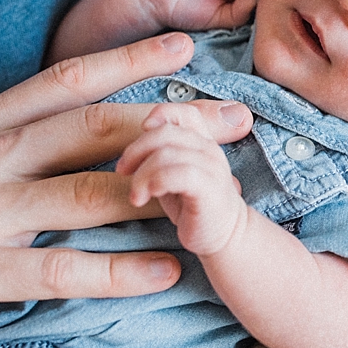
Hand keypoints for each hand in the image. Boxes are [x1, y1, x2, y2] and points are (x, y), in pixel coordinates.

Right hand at [0, 34, 253, 347]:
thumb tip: (58, 134)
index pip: (65, 81)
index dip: (131, 61)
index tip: (187, 51)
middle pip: (96, 127)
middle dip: (175, 120)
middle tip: (240, 118)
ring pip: (87, 191)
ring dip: (163, 188)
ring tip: (222, 190)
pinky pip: (59, 268)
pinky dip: (118, 269)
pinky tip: (165, 270)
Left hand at [117, 102, 253, 255]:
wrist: (225, 236)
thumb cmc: (191, 204)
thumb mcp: (172, 172)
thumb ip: (158, 152)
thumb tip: (125, 141)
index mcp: (201, 140)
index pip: (182, 111)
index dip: (158, 115)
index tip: (139, 136)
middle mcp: (209, 149)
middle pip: (164, 131)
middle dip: (135, 150)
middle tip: (123, 171)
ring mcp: (212, 168)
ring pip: (166, 154)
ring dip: (142, 174)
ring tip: (135, 195)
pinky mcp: (209, 189)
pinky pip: (178, 174)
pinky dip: (155, 182)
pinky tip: (146, 197)